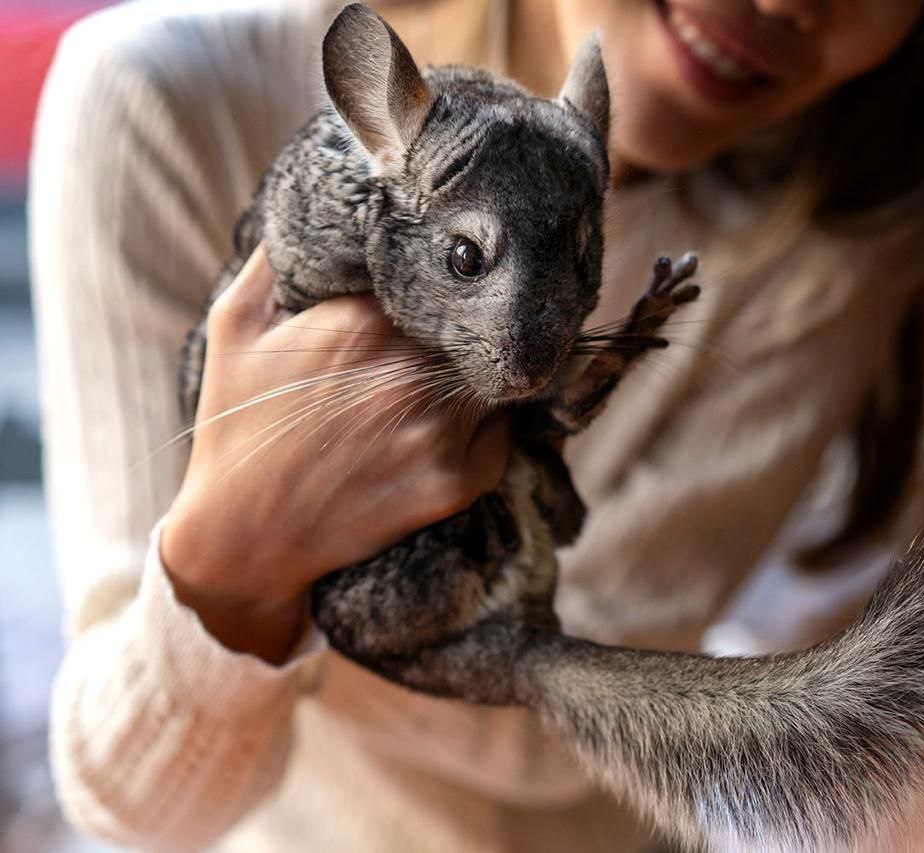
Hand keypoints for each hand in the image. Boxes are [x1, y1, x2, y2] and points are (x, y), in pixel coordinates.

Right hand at [162, 247, 509, 662]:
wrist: (244, 535)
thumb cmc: (237, 422)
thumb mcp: (235, 323)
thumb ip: (277, 255)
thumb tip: (323, 193)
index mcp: (362, 322)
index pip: (440, 274)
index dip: (446, 274)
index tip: (443, 275)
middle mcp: (409, 374)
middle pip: (478, 325)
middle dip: (471, 321)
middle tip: (464, 322)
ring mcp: (437, 432)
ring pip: (498, 376)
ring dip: (484, 372)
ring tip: (457, 375)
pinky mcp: (455, 483)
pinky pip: (504, 434)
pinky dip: (489, 425)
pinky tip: (454, 425)